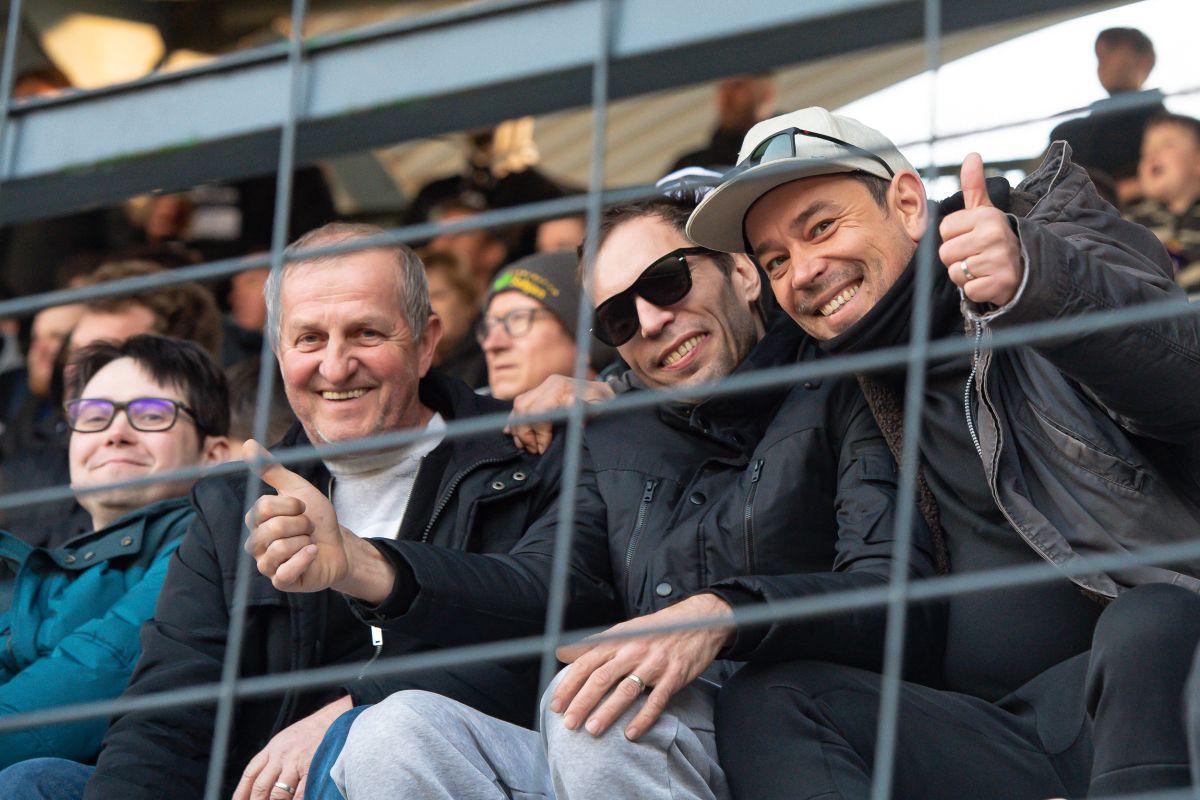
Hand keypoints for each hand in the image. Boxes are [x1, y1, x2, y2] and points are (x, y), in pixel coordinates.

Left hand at [232, 696, 352, 799]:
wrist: (334, 719)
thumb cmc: (310, 734)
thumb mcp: (285, 740)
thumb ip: (271, 759)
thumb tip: (259, 784)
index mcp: (272, 748)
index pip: (250, 774)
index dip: (241, 794)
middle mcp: (281, 755)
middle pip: (261, 787)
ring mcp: (296, 763)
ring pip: (278, 794)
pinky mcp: (312, 768)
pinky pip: (299, 794)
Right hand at [242, 441, 392, 602]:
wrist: (340, 544)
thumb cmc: (316, 518)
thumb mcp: (297, 489)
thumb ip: (271, 470)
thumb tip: (247, 444)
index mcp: (256, 521)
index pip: (262, 507)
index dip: (290, 505)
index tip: (303, 507)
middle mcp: (256, 544)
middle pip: (271, 528)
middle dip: (300, 524)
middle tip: (308, 527)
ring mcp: (267, 565)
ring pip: (279, 548)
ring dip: (304, 541)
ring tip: (309, 542)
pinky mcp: (282, 582)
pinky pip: (285, 572)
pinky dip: (305, 559)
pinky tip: (313, 553)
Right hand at [504, 375, 614, 453]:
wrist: (606, 394)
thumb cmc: (604, 404)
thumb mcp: (601, 407)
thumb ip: (588, 407)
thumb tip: (573, 403)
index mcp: (561, 388)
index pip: (538, 412)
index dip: (538, 433)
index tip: (543, 448)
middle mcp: (549, 384)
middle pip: (523, 409)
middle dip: (525, 433)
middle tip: (534, 449)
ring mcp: (543, 387)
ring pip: (518, 407)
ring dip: (519, 428)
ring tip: (528, 445)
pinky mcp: (540, 392)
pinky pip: (520, 405)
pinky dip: (516, 420)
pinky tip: (515, 434)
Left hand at [549, 594, 733, 740]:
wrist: (699, 620)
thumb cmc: (657, 629)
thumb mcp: (624, 630)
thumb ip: (594, 645)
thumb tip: (560, 653)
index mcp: (618, 640)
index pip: (586, 663)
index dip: (569, 684)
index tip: (556, 705)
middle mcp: (633, 650)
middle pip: (601, 678)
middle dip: (582, 702)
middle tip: (569, 724)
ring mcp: (654, 663)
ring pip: (626, 690)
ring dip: (608, 711)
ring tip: (593, 729)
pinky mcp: (674, 675)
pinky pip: (657, 699)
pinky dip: (643, 718)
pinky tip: (631, 733)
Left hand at [938, 153, 1022, 306]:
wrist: (1026, 270)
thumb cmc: (996, 240)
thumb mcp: (986, 212)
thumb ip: (974, 187)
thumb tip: (972, 155)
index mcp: (987, 216)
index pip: (943, 230)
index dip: (954, 237)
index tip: (972, 238)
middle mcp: (994, 235)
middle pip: (945, 252)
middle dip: (957, 258)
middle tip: (977, 256)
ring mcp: (999, 260)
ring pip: (955, 273)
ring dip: (966, 276)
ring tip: (983, 268)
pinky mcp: (1000, 283)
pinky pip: (969, 290)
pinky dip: (976, 290)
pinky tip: (989, 282)